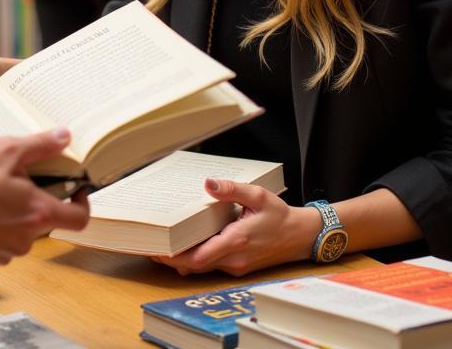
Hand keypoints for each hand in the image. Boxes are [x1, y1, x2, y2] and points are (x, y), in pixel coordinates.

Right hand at [0, 128, 89, 266]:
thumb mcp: (7, 151)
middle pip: (45, 220)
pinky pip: (0, 242)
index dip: (82, 204)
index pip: (79, 218)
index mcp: (40, 212)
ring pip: (21, 231)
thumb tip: (64, 136)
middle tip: (18, 182)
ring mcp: (8, 250)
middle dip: (35, 201)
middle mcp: (28, 237)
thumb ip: (39, 145)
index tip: (77, 191)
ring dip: (13, 215)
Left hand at [152, 180, 318, 276]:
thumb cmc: (279, 215)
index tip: (157, 249)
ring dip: (182, 260)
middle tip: (151, 246)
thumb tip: (208, 184)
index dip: (175, 256)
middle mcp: (234, 259)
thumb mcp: (258, 195)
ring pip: (202, 268)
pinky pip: (211, 266)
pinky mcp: (238, 267)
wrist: (301, 236)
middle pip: (195, 265)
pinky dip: (196, 259)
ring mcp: (236, 266)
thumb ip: (232, 189)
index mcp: (236, 241)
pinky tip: (186, 245)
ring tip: (162, 246)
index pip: (198, 257)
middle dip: (171, 259)